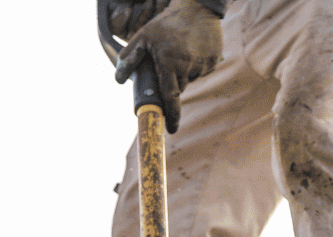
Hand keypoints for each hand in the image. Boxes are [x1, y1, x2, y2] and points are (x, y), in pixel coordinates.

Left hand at [115, 0, 222, 132]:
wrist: (197, 9)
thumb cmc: (167, 23)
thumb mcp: (144, 36)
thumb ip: (131, 58)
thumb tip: (119, 79)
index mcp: (168, 63)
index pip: (169, 96)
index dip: (170, 115)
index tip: (171, 129)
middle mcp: (187, 67)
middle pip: (178, 87)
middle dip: (172, 80)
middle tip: (169, 60)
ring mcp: (202, 66)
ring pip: (189, 79)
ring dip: (183, 71)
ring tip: (181, 50)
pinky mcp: (213, 62)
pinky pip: (201, 72)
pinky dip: (195, 65)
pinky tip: (192, 49)